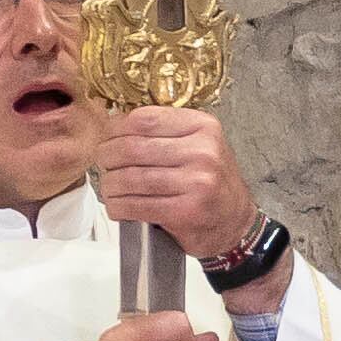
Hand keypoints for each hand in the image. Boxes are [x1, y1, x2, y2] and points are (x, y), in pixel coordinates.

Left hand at [94, 107, 261, 268]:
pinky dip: (117, 206)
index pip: (142, 119)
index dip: (114, 129)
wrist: (235, 222)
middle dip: (106, 157)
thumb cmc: (208, 180)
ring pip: (128, 178)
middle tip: (105, 164)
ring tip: (111, 187)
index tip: (108, 138)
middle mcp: (203, 152)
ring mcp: (197, 183)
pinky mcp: (186, 212)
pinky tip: (118, 205)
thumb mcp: (197, 143)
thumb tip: (112, 124)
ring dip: (109, 184)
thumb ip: (162, 130)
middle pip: (130, 148)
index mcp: (203, 127)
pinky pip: (134, 205)